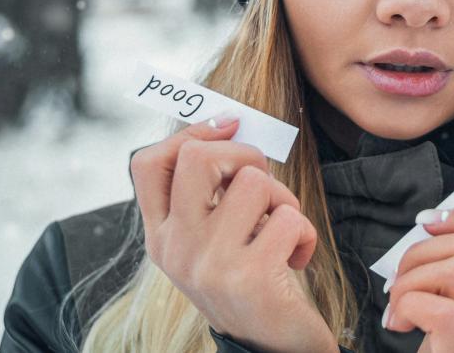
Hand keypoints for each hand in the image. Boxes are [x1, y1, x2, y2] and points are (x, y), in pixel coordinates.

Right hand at [129, 116, 339, 352]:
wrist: (271, 348)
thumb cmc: (249, 281)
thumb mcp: (212, 240)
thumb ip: (209, 193)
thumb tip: (229, 122)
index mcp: (161, 236)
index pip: (149, 162)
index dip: (191, 133)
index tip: (228, 128)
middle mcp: (176, 249)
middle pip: (198, 157)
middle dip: (245, 155)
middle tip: (262, 185)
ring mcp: (210, 263)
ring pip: (254, 183)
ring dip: (283, 201)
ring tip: (281, 231)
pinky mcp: (250, 277)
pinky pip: (288, 218)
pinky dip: (304, 233)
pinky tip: (295, 259)